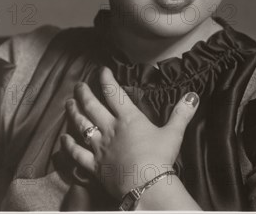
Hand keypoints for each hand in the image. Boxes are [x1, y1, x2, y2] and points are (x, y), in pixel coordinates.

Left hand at [61, 66, 199, 198]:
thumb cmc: (159, 157)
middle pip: (92, 107)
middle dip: (84, 94)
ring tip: (67, 103)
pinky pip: (77, 153)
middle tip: (78, 85)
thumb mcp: (174, 133)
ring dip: (73, 113)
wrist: (145, 185)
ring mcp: (100, 147)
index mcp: (129, 118)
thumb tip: (193, 95)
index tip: (101, 70)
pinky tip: (63, 139)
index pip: (115, 93)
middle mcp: (110, 129)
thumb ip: (182, 113)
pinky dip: (69, 146)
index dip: (107, 80)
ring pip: (81, 126)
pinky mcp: (94, 165)